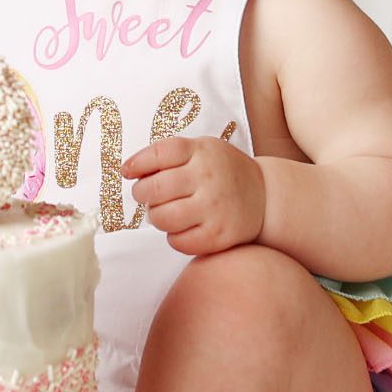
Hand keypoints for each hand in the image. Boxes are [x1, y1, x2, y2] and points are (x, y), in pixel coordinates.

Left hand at [122, 136, 264, 254]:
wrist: (264, 196)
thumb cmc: (223, 171)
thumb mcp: (201, 149)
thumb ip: (169, 155)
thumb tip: (129, 170)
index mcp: (201, 151)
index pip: (160, 153)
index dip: (137, 163)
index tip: (127, 171)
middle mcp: (208, 178)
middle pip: (154, 188)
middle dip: (141, 193)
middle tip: (146, 194)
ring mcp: (214, 208)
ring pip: (161, 217)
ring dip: (156, 216)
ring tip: (166, 211)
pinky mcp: (218, 235)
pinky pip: (177, 242)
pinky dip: (173, 236)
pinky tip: (183, 227)